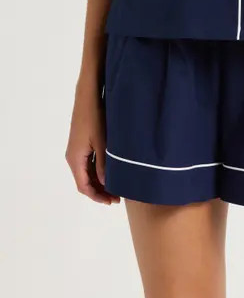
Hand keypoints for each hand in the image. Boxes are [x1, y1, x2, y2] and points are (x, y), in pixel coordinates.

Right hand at [65, 80, 119, 204]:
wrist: (87, 96)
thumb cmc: (94, 117)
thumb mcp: (102, 142)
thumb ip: (103, 164)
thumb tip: (105, 184)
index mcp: (75, 159)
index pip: (83, 186)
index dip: (97, 196)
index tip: (112, 201)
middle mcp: (73, 156)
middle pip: (84, 181)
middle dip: (100, 191)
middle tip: (117, 197)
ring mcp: (77, 149)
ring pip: (87, 172)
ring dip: (99, 181)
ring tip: (116, 186)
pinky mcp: (81, 143)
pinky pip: (88, 163)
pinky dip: (98, 170)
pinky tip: (111, 171)